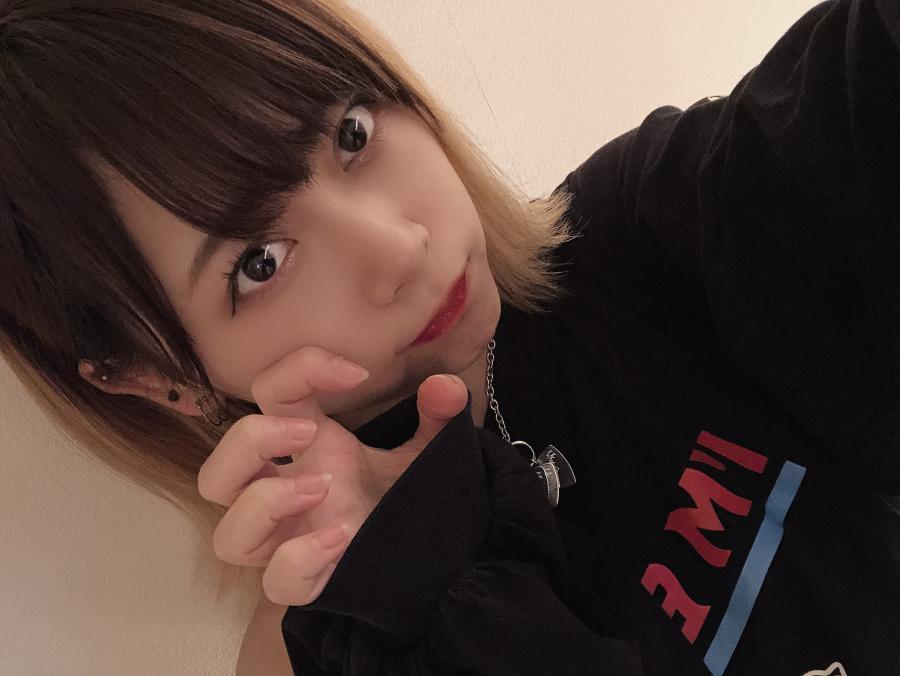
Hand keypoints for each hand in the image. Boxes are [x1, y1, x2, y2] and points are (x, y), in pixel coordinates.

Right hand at [197, 346, 468, 605]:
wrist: (433, 552)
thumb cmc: (409, 492)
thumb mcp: (427, 447)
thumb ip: (441, 414)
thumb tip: (446, 386)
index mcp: (308, 447)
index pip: (270, 393)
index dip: (300, 369)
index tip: (356, 372)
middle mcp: (285, 493)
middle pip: (215, 474)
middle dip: (250, 440)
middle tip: (308, 432)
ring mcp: (292, 541)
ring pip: (227, 537)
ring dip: (264, 503)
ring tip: (322, 487)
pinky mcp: (311, 582)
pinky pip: (277, 584)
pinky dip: (300, 559)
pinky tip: (342, 538)